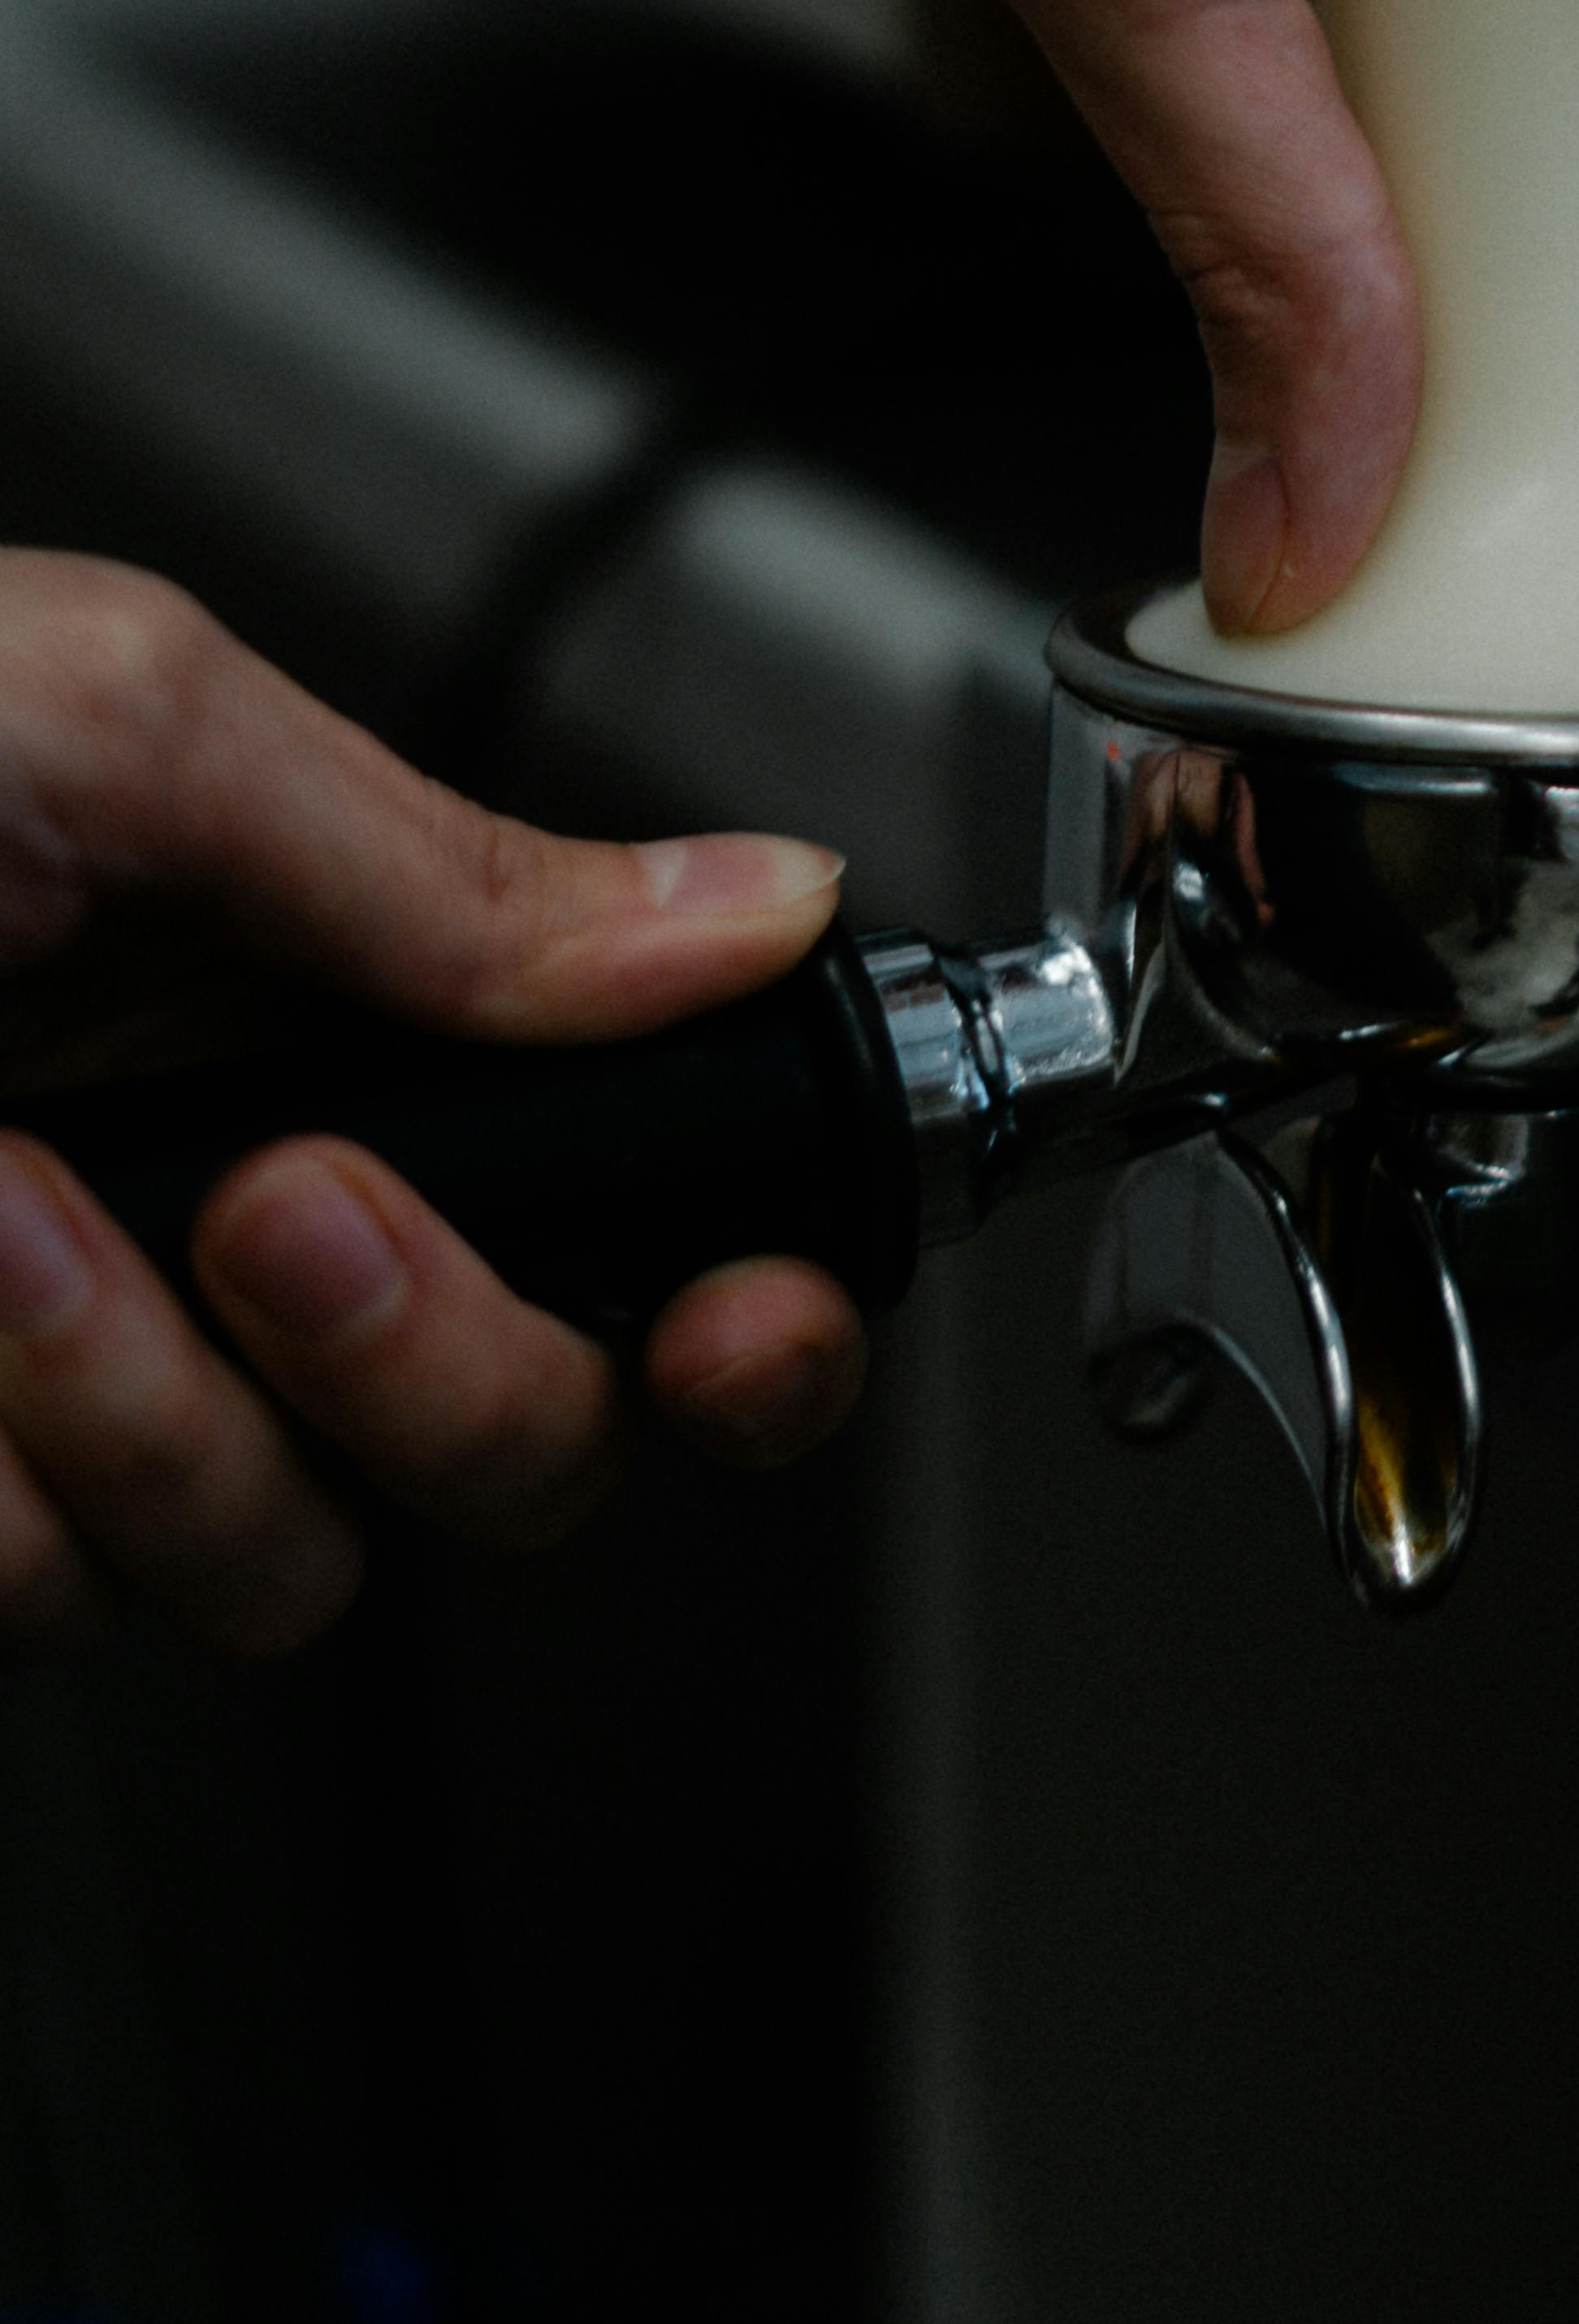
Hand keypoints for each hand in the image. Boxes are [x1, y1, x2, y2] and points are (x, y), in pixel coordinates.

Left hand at [0, 555, 861, 1657]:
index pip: (632, 1216)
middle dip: (447, 1357)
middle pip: (519, 1447)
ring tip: (1, 1207)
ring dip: (152, 1399)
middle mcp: (236, 1220)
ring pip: (281, 1559)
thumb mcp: (126, 729)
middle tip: (291, 1203)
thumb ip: (452, 868)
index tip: (752, 1312)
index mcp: (326, 1010)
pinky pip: (58, 1601)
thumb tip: (747, 907)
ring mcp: (77, 1387)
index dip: (745, 1309)